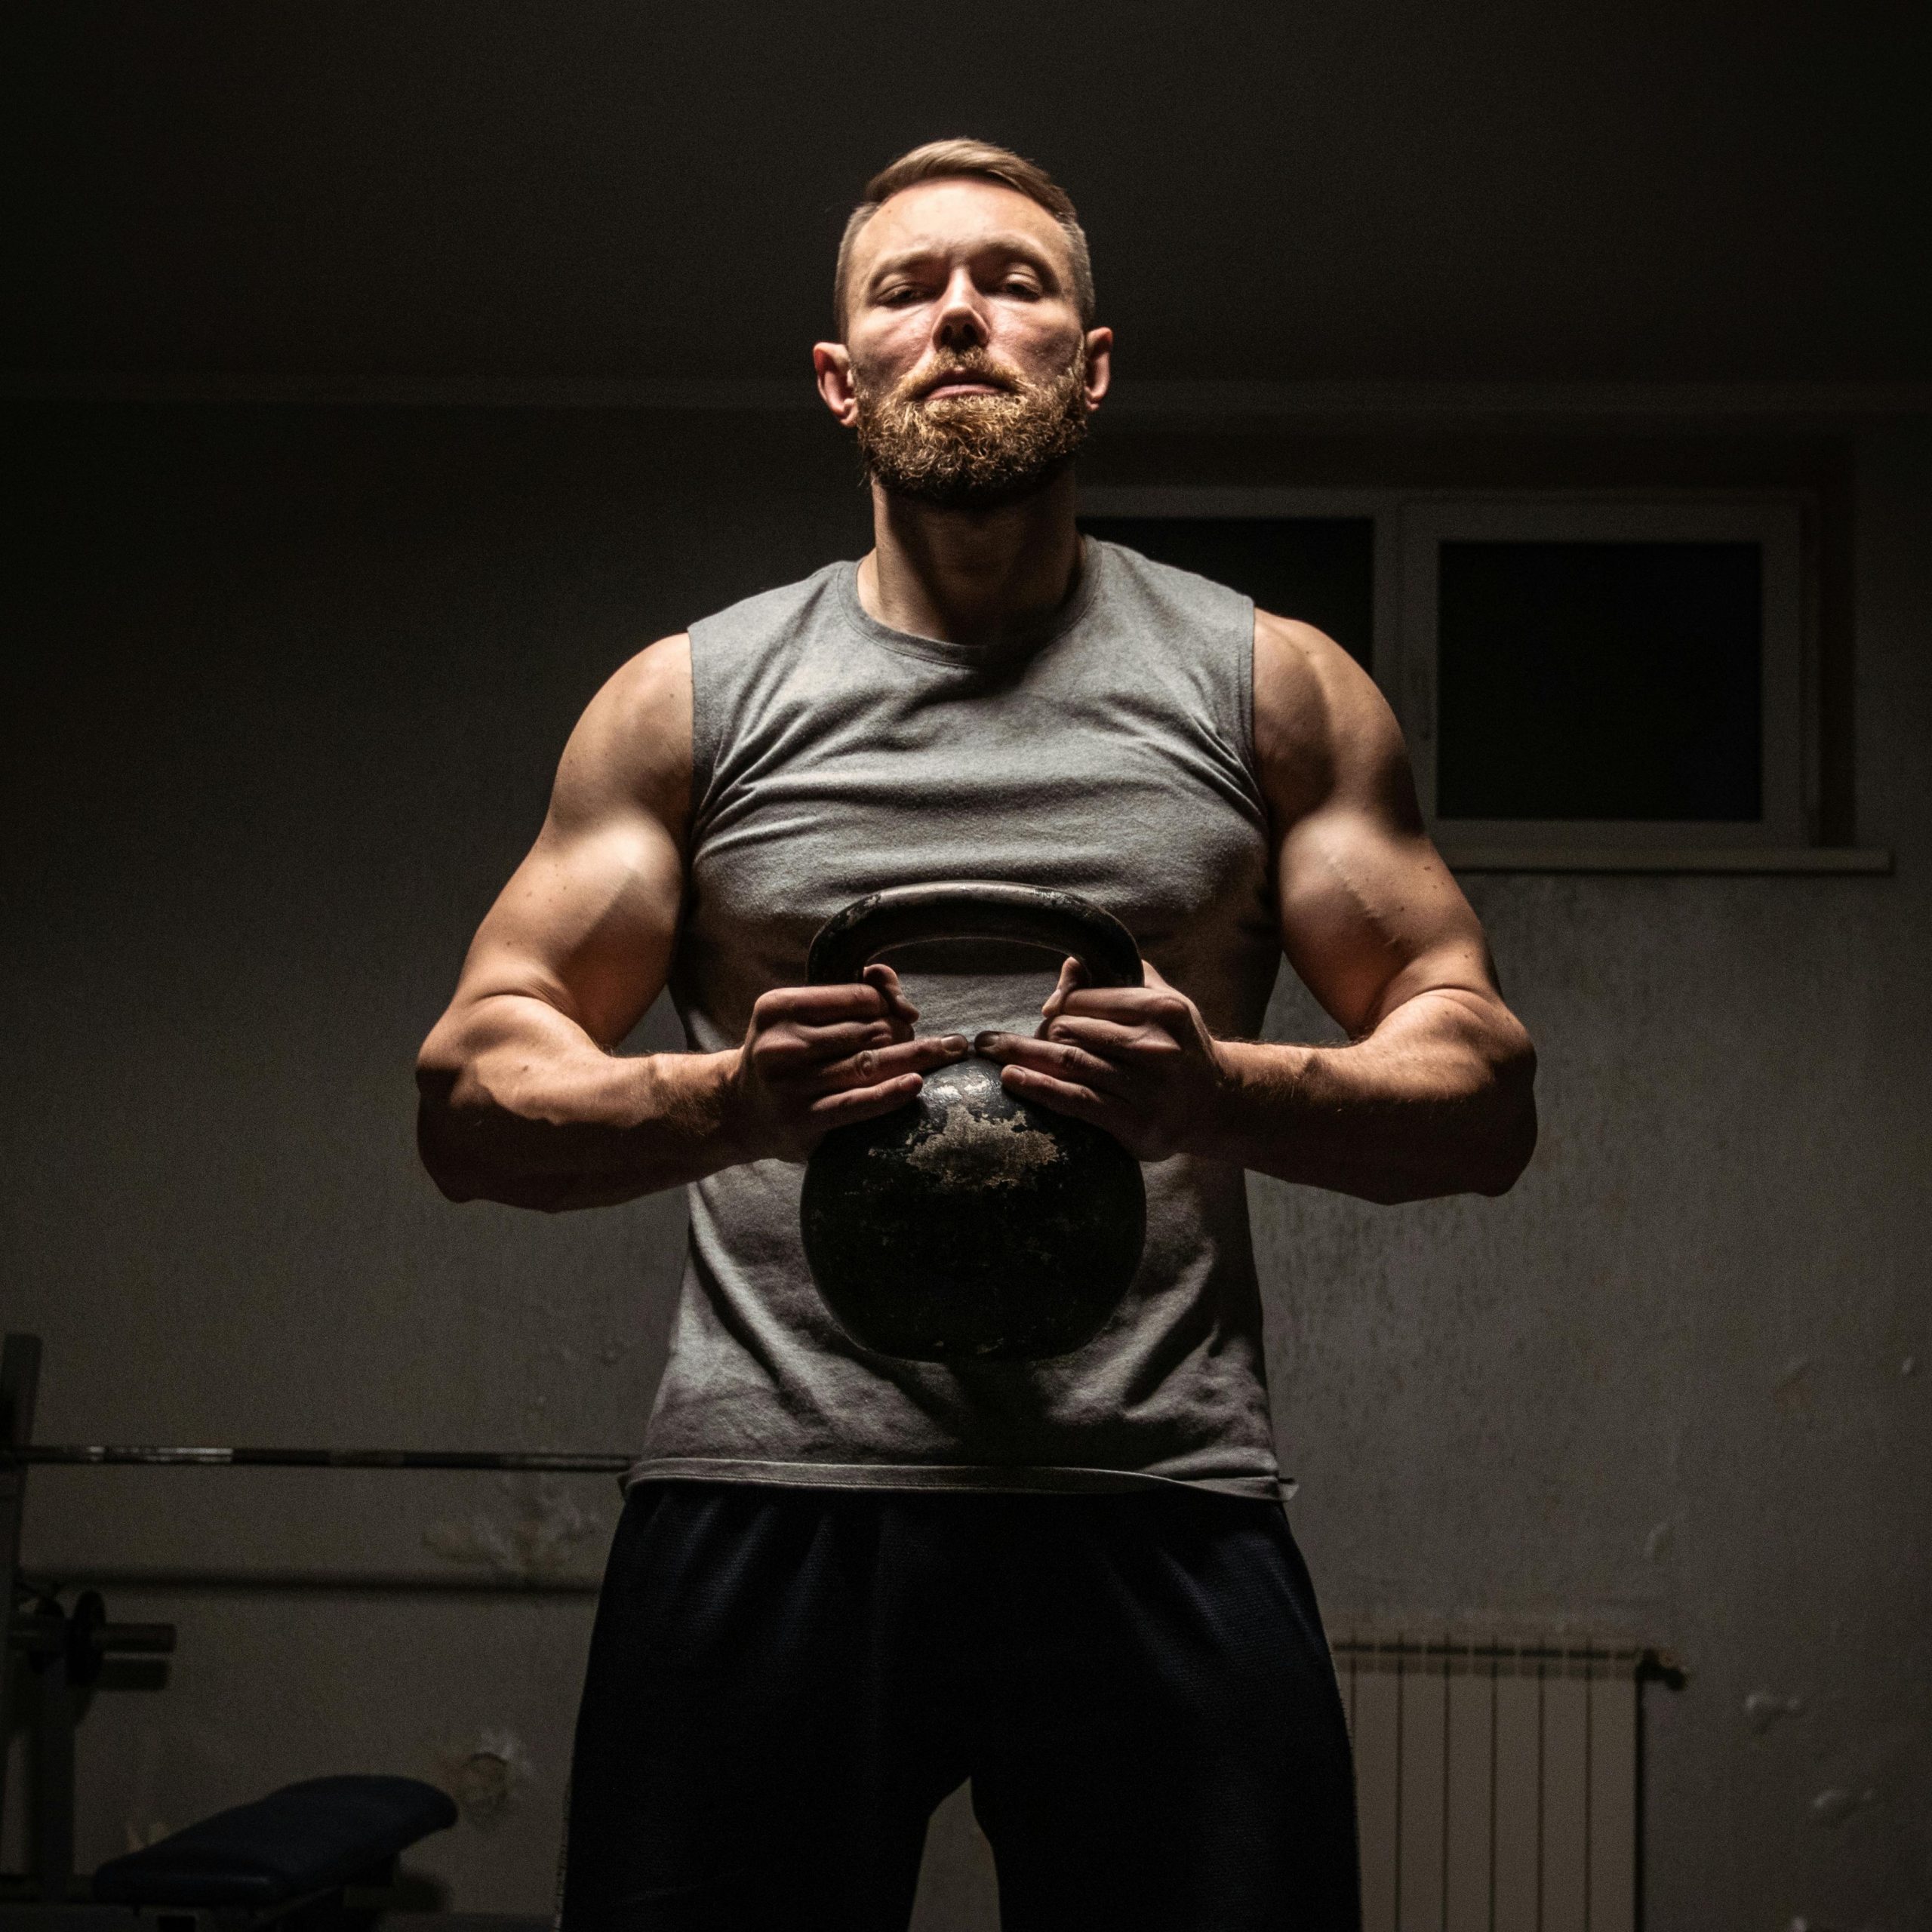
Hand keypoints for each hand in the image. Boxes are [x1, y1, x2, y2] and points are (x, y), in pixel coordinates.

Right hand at [727, 963, 967, 1163]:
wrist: (741, 1109)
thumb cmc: (786, 1053)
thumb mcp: (801, 1015)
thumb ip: (848, 992)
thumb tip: (896, 990)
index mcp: (778, 1008)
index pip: (857, 997)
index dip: (890, 1004)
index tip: (906, 1015)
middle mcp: (780, 1045)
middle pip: (868, 1031)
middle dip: (905, 1034)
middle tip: (935, 1042)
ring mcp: (790, 1086)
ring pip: (869, 1064)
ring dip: (916, 1057)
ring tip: (950, 1051)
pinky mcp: (803, 1120)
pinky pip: (857, 1103)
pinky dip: (890, 1093)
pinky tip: (916, 1084)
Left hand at [974, 958, 1230, 1162]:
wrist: (1216, 1103)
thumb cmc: (1178, 1045)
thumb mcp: (1161, 1002)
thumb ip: (1119, 976)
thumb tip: (1070, 963)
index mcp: (1161, 1010)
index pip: (1087, 1000)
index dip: (1059, 1006)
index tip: (1043, 1015)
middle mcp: (1154, 1047)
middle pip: (1072, 1031)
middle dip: (1034, 1034)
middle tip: (992, 1039)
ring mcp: (1145, 1088)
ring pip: (1068, 1063)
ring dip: (1021, 1055)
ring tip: (986, 1050)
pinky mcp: (1134, 1123)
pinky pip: (1076, 1100)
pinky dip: (1039, 1087)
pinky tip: (1011, 1077)